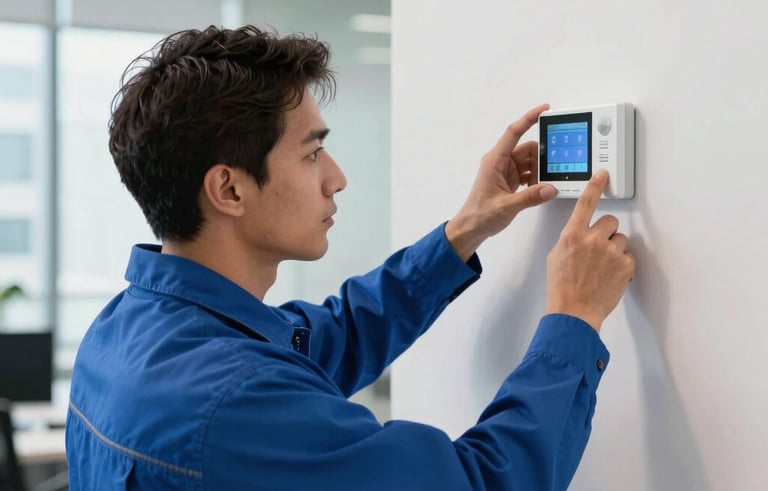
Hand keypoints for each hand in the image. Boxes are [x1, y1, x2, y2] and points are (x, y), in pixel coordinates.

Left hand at [446, 104, 557, 260]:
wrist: (471, 228)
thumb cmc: (481, 215)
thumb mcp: (507, 206)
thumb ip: (530, 197)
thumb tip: (550, 188)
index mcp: (495, 161)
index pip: (514, 133)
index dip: (529, 118)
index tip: (544, 109)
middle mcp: (500, 162)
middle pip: (527, 149)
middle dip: (541, 157)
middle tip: (553, 167)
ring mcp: (505, 171)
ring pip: (529, 161)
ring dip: (539, 171)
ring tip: (544, 184)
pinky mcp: (509, 180)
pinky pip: (528, 172)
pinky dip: (536, 178)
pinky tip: (539, 188)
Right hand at [544, 170, 635, 331]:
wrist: (574, 311)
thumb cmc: (562, 287)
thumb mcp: (556, 257)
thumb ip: (570, 240)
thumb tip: (581, 236)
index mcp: (572, 235)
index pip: (586, 202)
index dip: (595, 185)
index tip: (603, 174)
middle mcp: (592, 239)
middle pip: (610, 221)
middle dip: (607, 233)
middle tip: (599, 249)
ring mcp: (611, 251)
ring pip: (621, 239)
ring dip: (615, 250)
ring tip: (603, 268)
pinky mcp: (625, 265)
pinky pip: (628, 257)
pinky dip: (621, 266)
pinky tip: (609, 277)